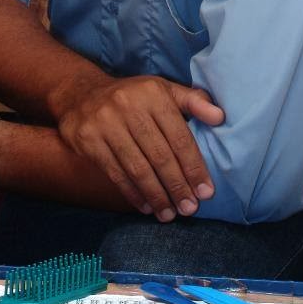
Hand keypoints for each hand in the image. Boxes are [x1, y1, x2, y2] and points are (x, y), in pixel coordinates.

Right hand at [53, 74, 223, 222]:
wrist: (81, 93)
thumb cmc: (133, 96)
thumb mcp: (163, 89)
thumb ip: (193, 101)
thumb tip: (220, 116)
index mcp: (153, 94)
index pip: (179, 136)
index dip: (194, 167)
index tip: (205, 192)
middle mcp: (129, 106)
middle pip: (159, 155)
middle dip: (177, 186)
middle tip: (190, 209)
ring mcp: (106, 124)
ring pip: (138, 167)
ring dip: (157, 195)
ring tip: (170, 214)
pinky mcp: (88, 140)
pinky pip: (115, 172)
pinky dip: (133, 193)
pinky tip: (146, 206)